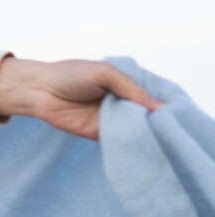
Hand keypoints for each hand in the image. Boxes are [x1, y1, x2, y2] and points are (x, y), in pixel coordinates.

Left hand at [0, 57, 163, 140]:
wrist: (39, 90)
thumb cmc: (69, 74)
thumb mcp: (104, 72)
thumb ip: (130, 87)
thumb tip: (158, 108)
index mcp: (124, 84)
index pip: (151, 94)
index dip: (163, 102)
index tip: (178, 111)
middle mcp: (121, 102)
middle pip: (147, 114)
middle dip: (157, 120)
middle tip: (171, 128)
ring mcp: (112, 118)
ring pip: (136, 128)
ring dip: (145, 132)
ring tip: (159, 136)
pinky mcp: (100, 134)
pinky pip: (120, 140)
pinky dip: (130, 142)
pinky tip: (141, 144)